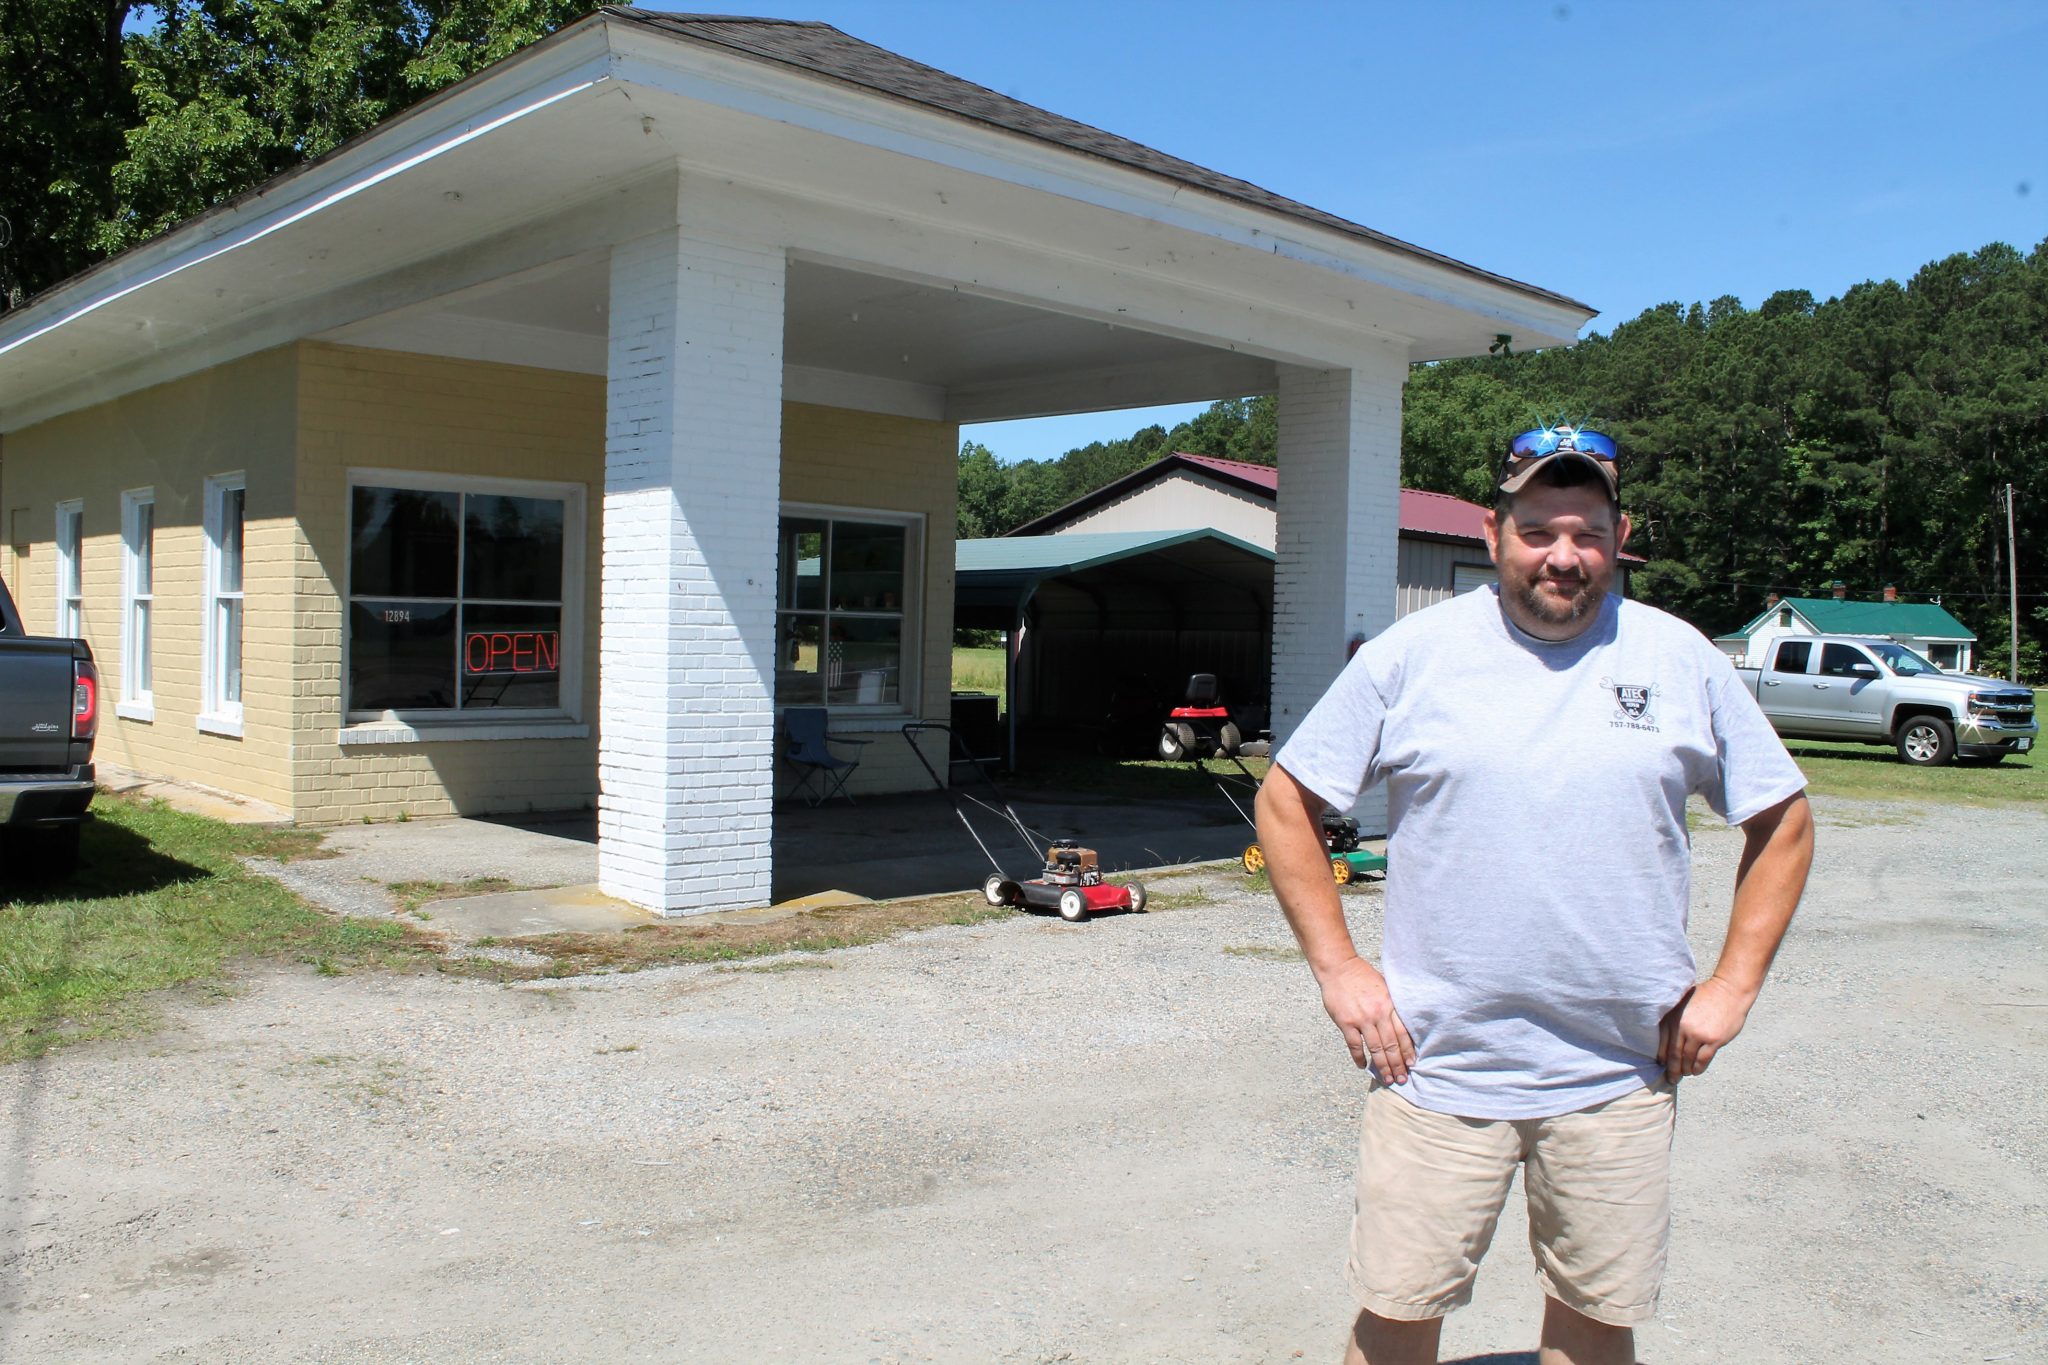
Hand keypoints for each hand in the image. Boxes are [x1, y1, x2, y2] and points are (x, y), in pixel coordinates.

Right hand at [1316, 956, 1415, 1083]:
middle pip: (1391, 1045)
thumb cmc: (1363, 976)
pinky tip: (1363, 1066)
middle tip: (1402, 1079)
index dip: (1408, 1051)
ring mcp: (1361, 1019)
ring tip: (1387, 1079)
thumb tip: (1404, 1026)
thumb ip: (1393, 1006)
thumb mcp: (1385, 987)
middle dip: (1397, 1065)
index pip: (1403, 1034)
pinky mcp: (1346, 1022)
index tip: (1412, 1064)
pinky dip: (1359, 1057)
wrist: (1340, 968)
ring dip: (1382, 1066)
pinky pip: (1354, 1045)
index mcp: (1390, 1005)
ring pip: (1375, 1048)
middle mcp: (1378, 1014)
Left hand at [1658, 976, 1755, 1081]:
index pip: (1662, 1043)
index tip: (1661, 1065)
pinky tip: (1696, 1071)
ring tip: (1685, 1074)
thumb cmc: (1705, 996)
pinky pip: (1703, 1060)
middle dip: (1672, 1069)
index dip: (1661, 1057)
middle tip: (1671, 1079)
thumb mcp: (1682, 1004)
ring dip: (1686, 1070)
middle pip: (1674, 1054)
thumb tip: (1665, 1039)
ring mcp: (1698, 1034)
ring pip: (1688, 1059)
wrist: (1728, 991)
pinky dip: (1698, 1068)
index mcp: (1673, 1017)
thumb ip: (1673, 1019)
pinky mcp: (1714, 1040)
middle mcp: (1683, 1027)